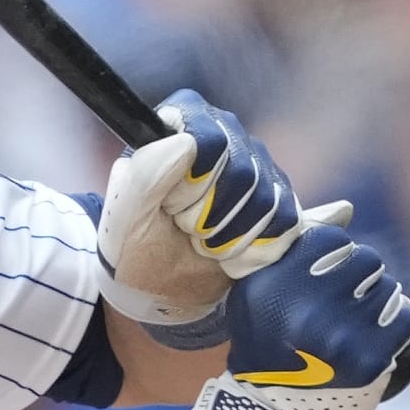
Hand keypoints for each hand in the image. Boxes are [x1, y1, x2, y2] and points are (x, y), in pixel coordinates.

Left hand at [97, 91, 349, 339]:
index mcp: (182, 123)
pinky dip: (252, 252)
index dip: (193, 182)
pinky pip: (285, 224)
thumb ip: (145, 173)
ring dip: (228, 238)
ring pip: (266, 201)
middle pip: (243, 172)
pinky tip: (227, 253)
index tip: (170, 205)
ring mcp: (259, 167)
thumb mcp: (124, 214)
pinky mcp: (281, 201)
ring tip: (202, 241)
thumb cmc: (134, 243)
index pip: (210, 140)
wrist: (158, 285)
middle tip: (184, 228)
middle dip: (208, 216)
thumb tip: (187, 142)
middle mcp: (227, 134)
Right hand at [186, 224, 409, 409]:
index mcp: (272, 284)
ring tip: (356, 324)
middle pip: (366, 260)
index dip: (335, 256)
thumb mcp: (259, 292)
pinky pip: (403, 318)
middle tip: (346, 302)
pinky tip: (375, 337)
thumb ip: (298, 249)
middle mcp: (303, 307)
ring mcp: (337, 335)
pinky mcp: (368, 360)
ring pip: (388, 288)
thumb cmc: (266, 344)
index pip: (332, 239)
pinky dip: (394, 324)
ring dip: (378, 302)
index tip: (326, 277)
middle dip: (361, 278)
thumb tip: (348, 208)